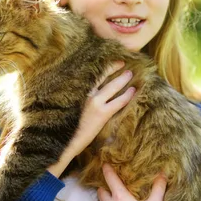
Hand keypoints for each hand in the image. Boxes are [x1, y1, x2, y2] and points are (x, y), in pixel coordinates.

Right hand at [47, 62, 135, 177]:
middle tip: (122, 64)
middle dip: (113, 68)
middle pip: (102, 76)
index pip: (91, 74)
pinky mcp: (102, 114)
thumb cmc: (67, 125)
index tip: (109, 60)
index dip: (102, 67)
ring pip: (112, 87)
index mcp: (77, 91)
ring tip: (130, 74)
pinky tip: (133, 91)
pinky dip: (127, 96)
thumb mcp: (69, 107)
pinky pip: (118, 102)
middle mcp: (85, 94)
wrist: (67, 140)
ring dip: (123, 79)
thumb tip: (89, 91)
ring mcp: (94, 103)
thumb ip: (79, 98)